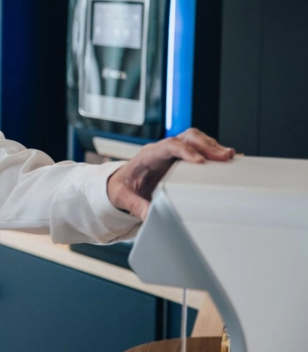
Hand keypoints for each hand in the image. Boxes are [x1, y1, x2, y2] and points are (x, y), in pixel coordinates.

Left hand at [107, 128, 234, 220]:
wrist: (122, 183)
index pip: (168, 146)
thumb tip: (149, 214)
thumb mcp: (122, 197)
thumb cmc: (122, 187)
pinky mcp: (182, 159)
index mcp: (148, 156)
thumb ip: (135, 205)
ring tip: (230, 157)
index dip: (185, 151)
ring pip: (196, 140)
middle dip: (206, 145)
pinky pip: (200, 149)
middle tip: (223, 157)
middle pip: (186, 138)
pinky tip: (229, 159)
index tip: (200, 161)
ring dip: (213, 147)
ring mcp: (173, 153)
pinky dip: (214, 152)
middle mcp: (162, 150)